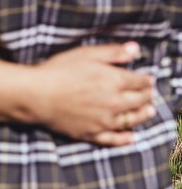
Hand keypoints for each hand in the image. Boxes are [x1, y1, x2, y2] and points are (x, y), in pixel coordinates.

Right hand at [30, 42, 155, 145]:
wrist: (37, 95)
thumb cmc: (59, 70)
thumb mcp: (86, 54)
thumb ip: (113, 52)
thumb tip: (135, 49)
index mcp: (113, 81)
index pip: (139, 81)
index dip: (146, 79)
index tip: (149, 78)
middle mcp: (113, 103)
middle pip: (139, 101)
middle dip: (147, 96)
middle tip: (151, 93)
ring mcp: (104, 121)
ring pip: (131, 120)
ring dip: (143, 115)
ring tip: (150, 111)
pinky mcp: (92, 133)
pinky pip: (115, 139)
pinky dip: (126, 139)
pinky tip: (132, 137)